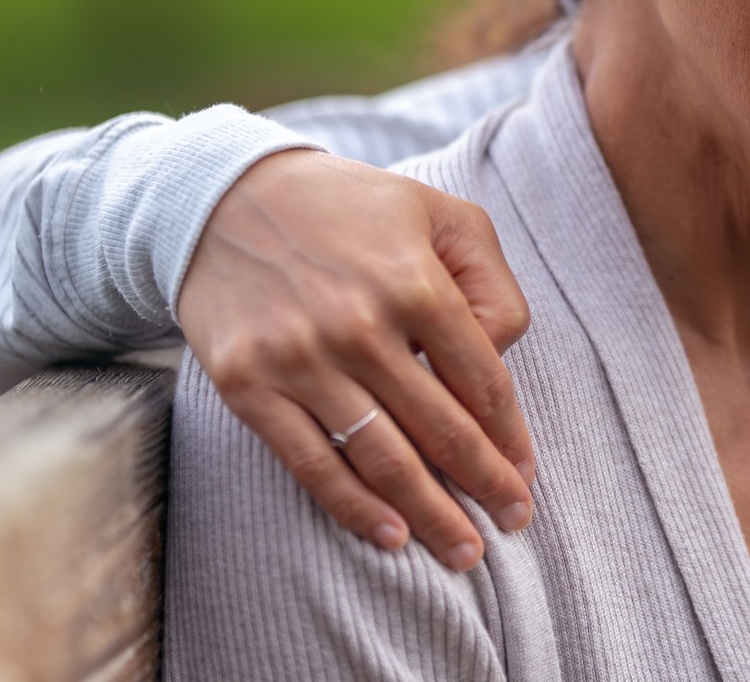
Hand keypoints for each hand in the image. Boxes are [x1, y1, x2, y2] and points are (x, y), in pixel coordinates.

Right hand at [175, 149, 534, 570]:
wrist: (222, 199)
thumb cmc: (352, 209)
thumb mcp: (440, 213)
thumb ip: (489, 280)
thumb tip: (500, 355)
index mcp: (416, 281)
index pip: (481, 380)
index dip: (510, 434)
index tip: (526, 473)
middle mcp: (360, 324)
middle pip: (440, 428)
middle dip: (485, 484)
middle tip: (514, 521)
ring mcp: (300, 359)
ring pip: (382, 457)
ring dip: (430, 513)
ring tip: (464, 551)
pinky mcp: (247, 385)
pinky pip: (311, 463)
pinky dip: (354, 508)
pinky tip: (391, 536)